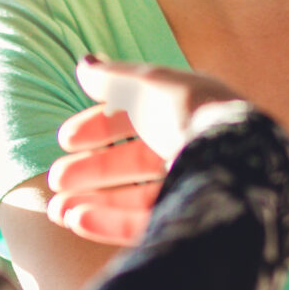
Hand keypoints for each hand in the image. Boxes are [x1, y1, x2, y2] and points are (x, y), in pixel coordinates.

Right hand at [43, 56, 252, 246]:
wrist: (233, 163)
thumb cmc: (191, 113)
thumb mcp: (146, 85)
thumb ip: (112, 77)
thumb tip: (84, 64)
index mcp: (186, 111)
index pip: (135, 120)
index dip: (97, 127)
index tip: (64, 138)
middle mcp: (192, 149)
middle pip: (131, 162)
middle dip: (90, 170)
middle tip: (55, 178)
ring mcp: (193, 188)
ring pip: (134, 198)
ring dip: (92, 201)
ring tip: (57, 210)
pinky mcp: (192, 224)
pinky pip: (146, 225)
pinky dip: (109, 223)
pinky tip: (77, 220)